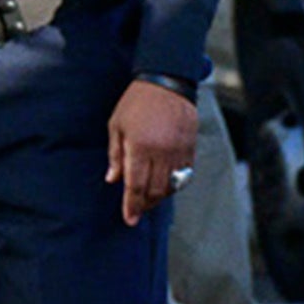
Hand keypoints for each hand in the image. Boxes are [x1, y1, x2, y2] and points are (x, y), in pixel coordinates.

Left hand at [107, 77, 200, 225]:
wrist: (167, 83)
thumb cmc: (136, 103)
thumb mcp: (116, 126)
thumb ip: (115, 155)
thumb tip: (113, 180)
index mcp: (140, 146)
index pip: (136, 185)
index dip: (132, 205)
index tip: (129, 219)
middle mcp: (161, 152)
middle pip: (156, 190)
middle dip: (146, 204)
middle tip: (137, 210)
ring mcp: (179, 151)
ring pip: (172, 185)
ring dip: (160, 196)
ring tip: (149, 198)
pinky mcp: (190, 148)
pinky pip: (185, 175)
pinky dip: (175, 184)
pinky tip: (165, 184)